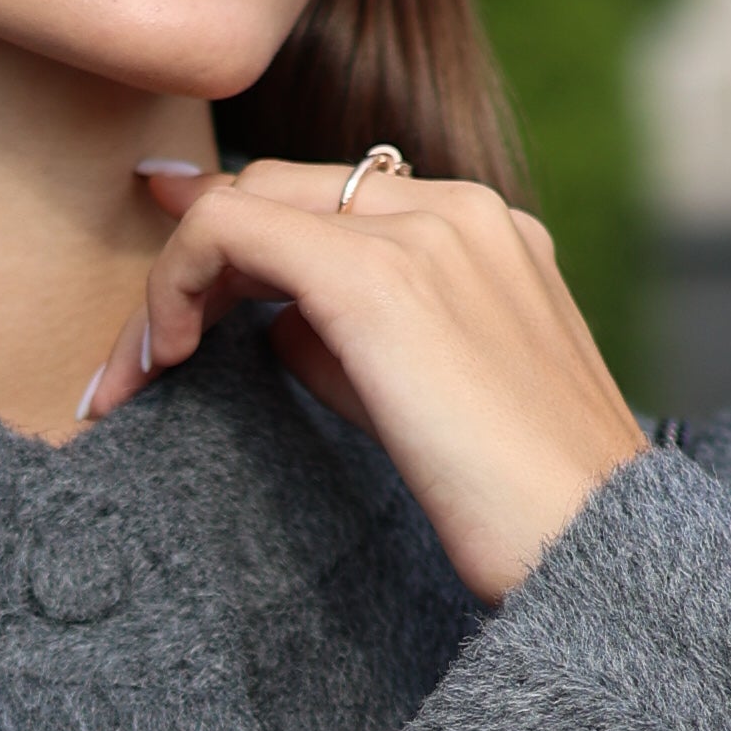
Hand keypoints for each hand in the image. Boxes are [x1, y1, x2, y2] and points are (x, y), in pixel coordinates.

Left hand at [77, 155, 650, 601]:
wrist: (590, 543)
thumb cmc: (520, 503)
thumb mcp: (438, 397)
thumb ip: (363, 341)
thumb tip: (274, 321)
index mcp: (488, 229)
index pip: (336, 200)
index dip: (241, 239)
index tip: (172, 291)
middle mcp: (458, 208)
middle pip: (281, 186)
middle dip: (195, 260)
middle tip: (142, 355)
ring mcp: (422, 231)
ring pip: (247, 199)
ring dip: (174, 281)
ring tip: (139, 370)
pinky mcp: (376, 279)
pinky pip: (231, 231)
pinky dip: (174, 283)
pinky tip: (159, 361)